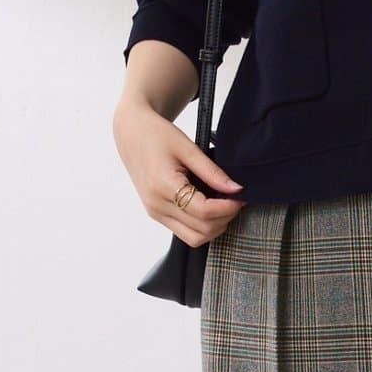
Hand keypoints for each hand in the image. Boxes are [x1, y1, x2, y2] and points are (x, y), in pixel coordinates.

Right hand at [112, 99, 244, 246]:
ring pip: (194, 238)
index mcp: (163, 186)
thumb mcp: (187, 148)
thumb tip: (236, 189)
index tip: (240, 196)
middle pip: (202, 229)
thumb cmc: (157, 135)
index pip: (204, 211)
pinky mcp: (156, 215)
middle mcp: (157, 206)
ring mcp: (155, 213)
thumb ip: (212, 171)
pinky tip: (210, 208)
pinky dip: (203, 225)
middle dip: (225, 218)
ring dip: (215, 226)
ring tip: (224, 205)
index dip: (228, 207)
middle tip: (235, 200)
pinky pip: (185, 232)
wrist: (131, 133)